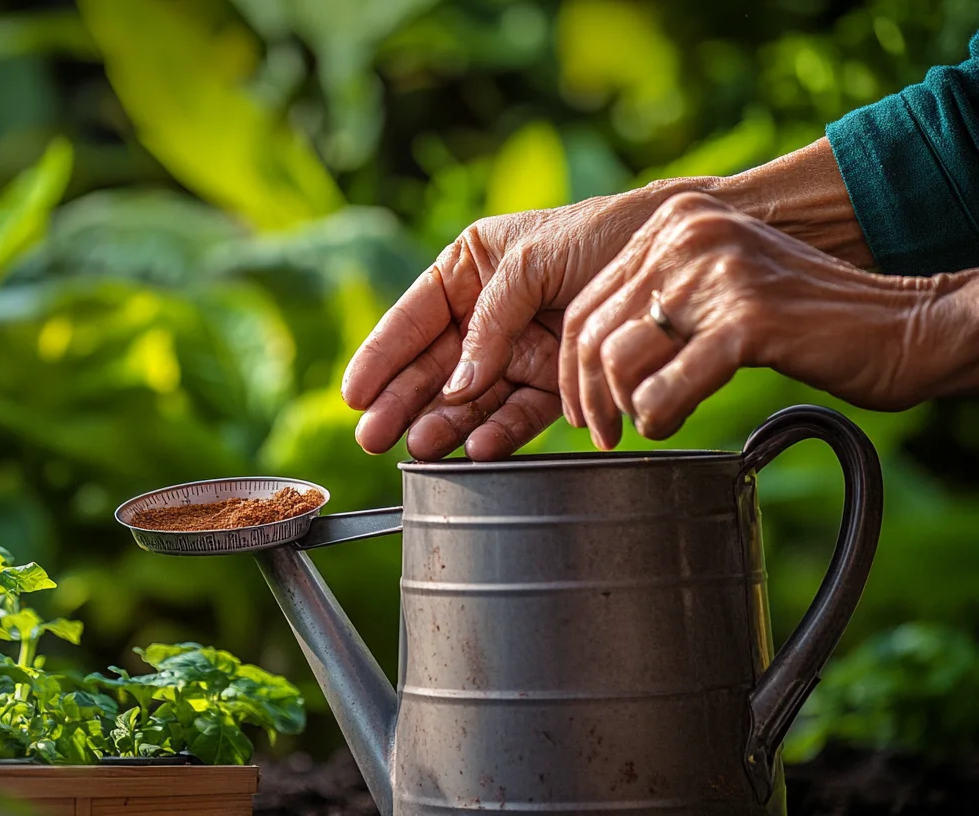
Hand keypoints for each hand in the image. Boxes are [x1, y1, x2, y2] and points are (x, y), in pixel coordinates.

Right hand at [342, 184, 680, 459]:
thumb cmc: (601, 234)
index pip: (412, 318)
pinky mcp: (555, 381)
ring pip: (470, 398)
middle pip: (434, 367)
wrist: (679, 250)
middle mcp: (487, 314)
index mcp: (469, 269)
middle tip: (373, 437)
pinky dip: (500, 434)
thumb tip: (455, 386)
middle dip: (402, 403)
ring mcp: (519, 350)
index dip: (381, 357)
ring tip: (419, 449)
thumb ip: (490, 322)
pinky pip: (519, 414)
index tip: (354, 393)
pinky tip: (478, 448)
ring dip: (443, 425)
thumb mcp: (532, 263)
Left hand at [560, 191, 978, 447]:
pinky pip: (664, 386)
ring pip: (616, 358)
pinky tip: (670, 425)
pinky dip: (656, 417)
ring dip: (620, 408)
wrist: (906, 325)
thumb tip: (593, 349)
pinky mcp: (746, 319)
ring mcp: (717, 273)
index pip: (586, 301)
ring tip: (641, 426)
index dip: (571, 365)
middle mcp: (689, 234)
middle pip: (592, 331)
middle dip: (586, 395)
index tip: (580, 406)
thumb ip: (663, 296)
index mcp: (676, 222)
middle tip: (600, 433)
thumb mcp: (722, 283)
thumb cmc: (809, 319)